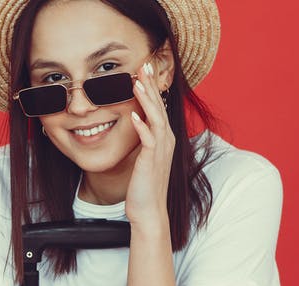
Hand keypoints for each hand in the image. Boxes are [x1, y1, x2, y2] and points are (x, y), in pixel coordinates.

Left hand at [125, 60, 175, 222]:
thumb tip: (136, 121)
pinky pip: (148, 139)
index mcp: (163, 136)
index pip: (158, 105)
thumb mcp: (144, 156)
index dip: (152, 87)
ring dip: (146, 99)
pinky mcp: (152, 160)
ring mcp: (160, 149)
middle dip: (151, 84)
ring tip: (137, 82)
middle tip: (144, 63)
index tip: (144, 68)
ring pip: (155, 118)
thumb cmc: (143, 184)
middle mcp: (166, 139)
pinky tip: (133, 115)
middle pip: (159, 106)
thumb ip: (143, 138)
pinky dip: (141, 126)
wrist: (149, 209)